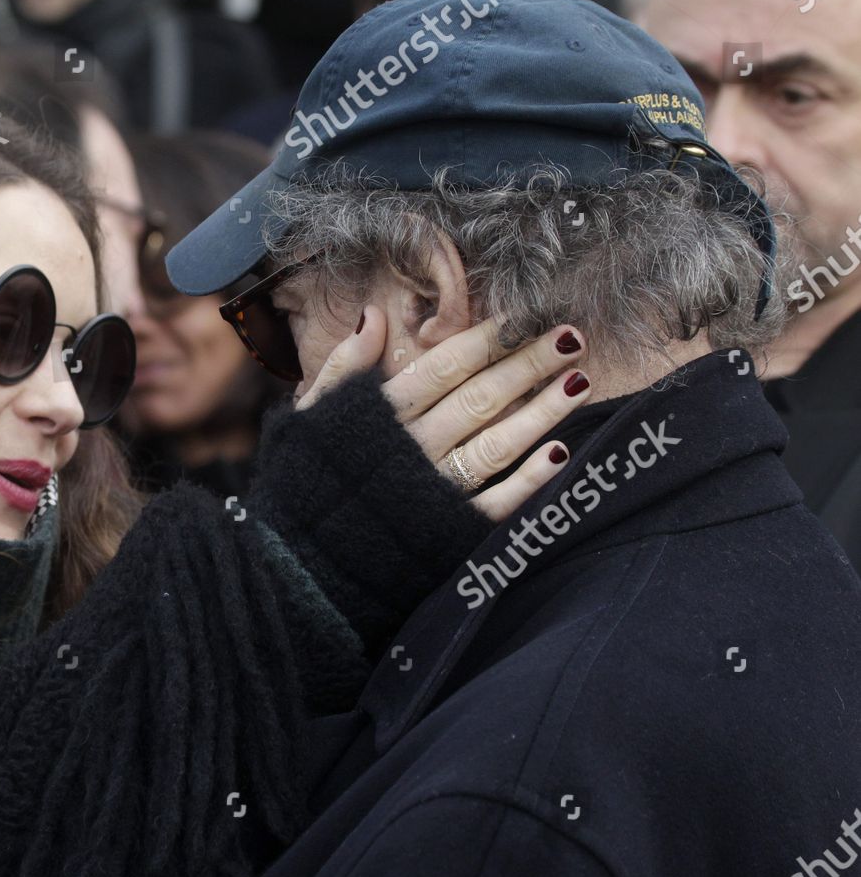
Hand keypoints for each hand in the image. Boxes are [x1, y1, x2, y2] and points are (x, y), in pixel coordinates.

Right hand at [297, 307, 590, 521]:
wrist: (296, 563)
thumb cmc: (305, 479)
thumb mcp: (310, 414)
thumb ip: (344, 365)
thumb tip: (374, 314)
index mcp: (379, 414)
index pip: (445, 366)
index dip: (488, 339)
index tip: (525, 315)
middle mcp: (412, 447)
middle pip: (481, 397)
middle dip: (529, 365)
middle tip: (571, 336)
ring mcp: (433, 490)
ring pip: (497, 444)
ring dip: (542, 413)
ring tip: (580, 382)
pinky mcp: (447, 531)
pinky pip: (495, 503)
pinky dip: (528, 481)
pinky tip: (560, 455)